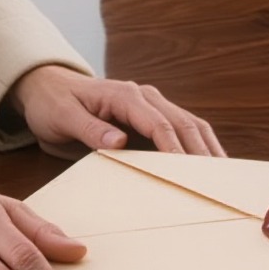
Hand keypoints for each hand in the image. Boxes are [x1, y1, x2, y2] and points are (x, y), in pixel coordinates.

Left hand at [10, 64, 226, 158]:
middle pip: (182, 122)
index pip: (159, 124)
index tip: (189, 173)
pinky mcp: (149, 117)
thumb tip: (120, 141)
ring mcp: (149, 105)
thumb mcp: (62, 118)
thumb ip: (90, 129)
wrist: (47, 89)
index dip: (176, 149)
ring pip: (188, 124)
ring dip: (206, 148)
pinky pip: (178, 130)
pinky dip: (196, 146)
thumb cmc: (52, 104)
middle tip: (217, 180)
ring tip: (221, 175)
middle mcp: (143, 96)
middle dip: (201, 151)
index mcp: (124, 95)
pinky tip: (207, 165)